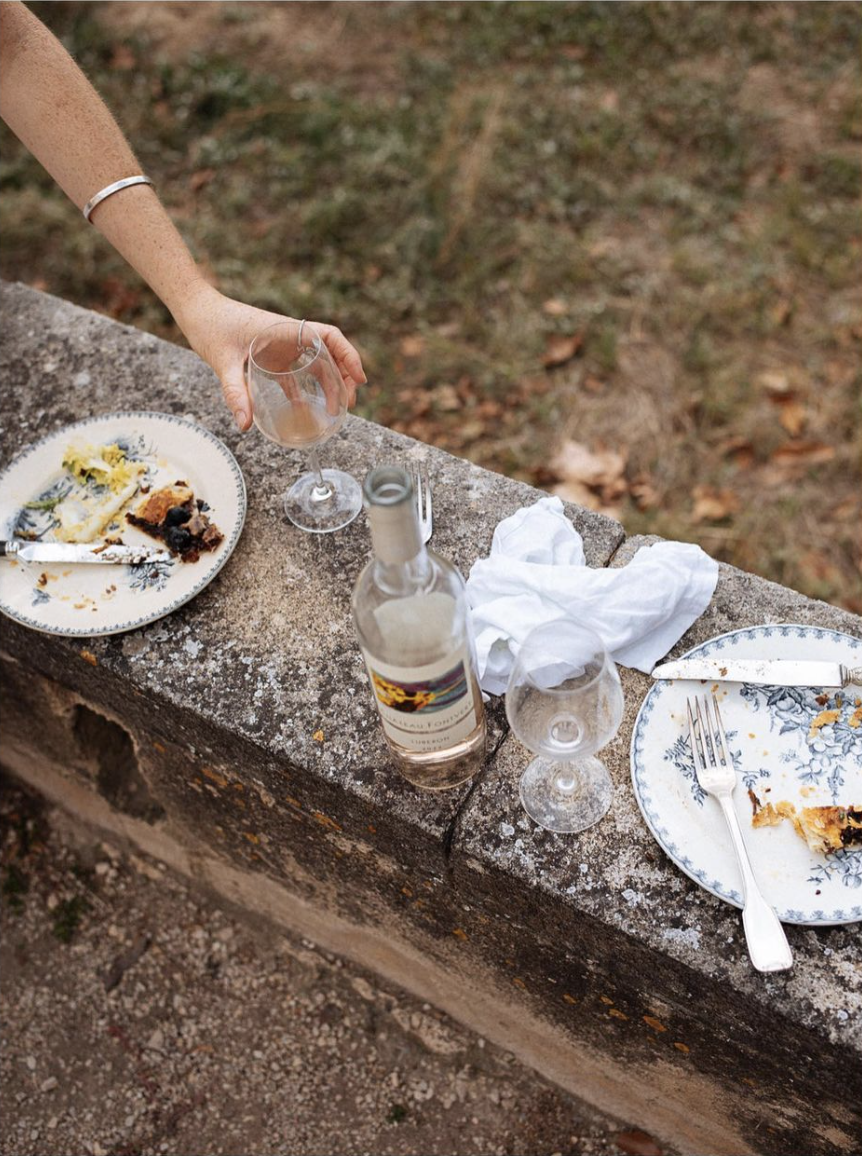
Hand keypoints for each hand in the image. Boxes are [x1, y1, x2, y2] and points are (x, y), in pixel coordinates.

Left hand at [176, 285, 366, 430]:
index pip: (329, 337)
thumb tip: (245, 425)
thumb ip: (235, 392)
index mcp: (286, 329)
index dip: (349, 356)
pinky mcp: (272, 356)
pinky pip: (296, 374)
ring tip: (334, 410)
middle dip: (344, 377)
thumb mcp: (222, 361)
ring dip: (328, 385)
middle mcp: (289, 336)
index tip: (359, 378)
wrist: (196, 311)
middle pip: (329, 354)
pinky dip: (305, 391)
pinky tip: (306, 411)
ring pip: (316, 364)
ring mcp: (282, 347)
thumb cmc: (210, 326)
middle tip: (348, 404)